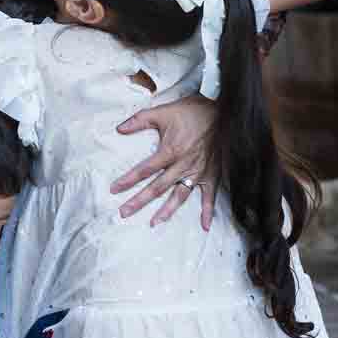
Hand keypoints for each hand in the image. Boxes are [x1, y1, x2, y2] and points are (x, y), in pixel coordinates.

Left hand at [113, 95, 214, 227]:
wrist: (223, 111)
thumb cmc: (192, 111)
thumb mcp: (163, 112)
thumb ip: (140, 120)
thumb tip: (119, 128)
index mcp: (170, 151)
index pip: (144, 170)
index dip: (127, 180)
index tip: (114, 190)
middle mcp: (183, 165)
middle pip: (157, 188)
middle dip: (139, 201)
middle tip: (124, 213)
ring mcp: (198, 172)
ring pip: (180, 196)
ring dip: (166, 211)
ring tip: (154, 222)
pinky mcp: (212, 174)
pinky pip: (210, 196)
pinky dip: (208, 211)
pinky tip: (205, 226)